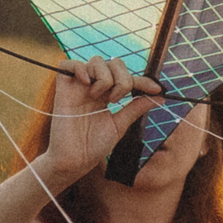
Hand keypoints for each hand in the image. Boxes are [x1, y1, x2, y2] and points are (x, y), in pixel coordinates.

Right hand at [41, 57, 156, 186]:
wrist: (75, 160)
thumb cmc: (94, 146)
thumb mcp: (120, 125)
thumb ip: (136, 108)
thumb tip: (159, 98)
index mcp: (107, 95)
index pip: (126, 78)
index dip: (142, 80)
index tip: (156, 89)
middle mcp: (93, 88)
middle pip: (113, 63)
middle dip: (123, 78)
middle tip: (117, 100)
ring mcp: (78, 87)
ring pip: (95, 61)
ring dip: (105, 77)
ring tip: (100, 98)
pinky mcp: (63, 89)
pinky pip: (67, 63)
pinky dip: (80, 68)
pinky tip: (87, 83)